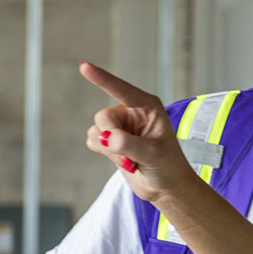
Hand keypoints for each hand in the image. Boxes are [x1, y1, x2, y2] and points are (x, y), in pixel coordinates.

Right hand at [80, 62, 199, 202]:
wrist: (165, 186)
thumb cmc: (168, 165)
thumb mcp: (152, 154)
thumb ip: (129, 144)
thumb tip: (105, 137)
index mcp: (148, 106)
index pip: (122, 90)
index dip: (102, 78)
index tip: (84, 66)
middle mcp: (132, 113)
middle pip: (103, 116)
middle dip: (109, 136)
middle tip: (126, 153)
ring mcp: (120, 126)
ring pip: (96, 130)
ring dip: (108, 149)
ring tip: (132, 160)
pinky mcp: (110, 140)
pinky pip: (92, 140)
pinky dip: (103, 153)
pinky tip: (122, 160)